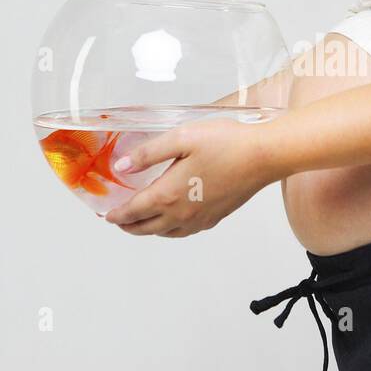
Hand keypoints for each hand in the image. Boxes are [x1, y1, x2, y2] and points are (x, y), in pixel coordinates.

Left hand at [103, 117, 274, 236]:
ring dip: (148, 230)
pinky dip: (170, 231)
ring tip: (141, 222)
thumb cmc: (226, 143)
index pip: (134, 211)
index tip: (106, 215)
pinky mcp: (215, 217)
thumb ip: (148, 153)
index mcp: (168, 194)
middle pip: (146, 228)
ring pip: (166, 233)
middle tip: (118, 220)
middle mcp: (182, 213)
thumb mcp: (180, 137)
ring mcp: (200, 218)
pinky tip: (172, 222)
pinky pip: (185, 232)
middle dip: (128, 226)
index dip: (117, 214)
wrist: (264, 157)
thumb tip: (122, 166)